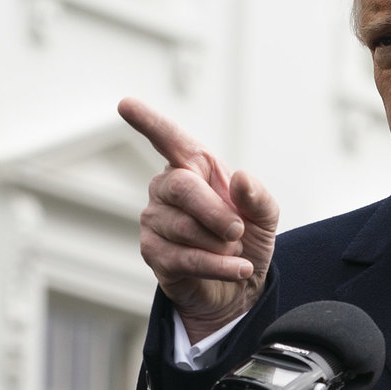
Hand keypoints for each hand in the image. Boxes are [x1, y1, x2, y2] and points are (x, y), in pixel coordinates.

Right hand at [120, 98, 278, 342]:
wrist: (239, 285)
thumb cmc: (246, 239)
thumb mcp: (265, 217)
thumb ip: (259, 197)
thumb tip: (241, 179)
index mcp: (193, 167)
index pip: (168, 139)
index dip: (147, 122)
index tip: (125, 104)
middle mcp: (167, 188)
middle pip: (181, 186)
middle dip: (216, 212)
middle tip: (237, 230)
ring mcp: (155, 219)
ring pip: (185, 227)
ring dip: (220, 245)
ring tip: (233, 250)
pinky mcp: (152, 252)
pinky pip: (185, 258)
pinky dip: (218, 266)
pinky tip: (236, 269)